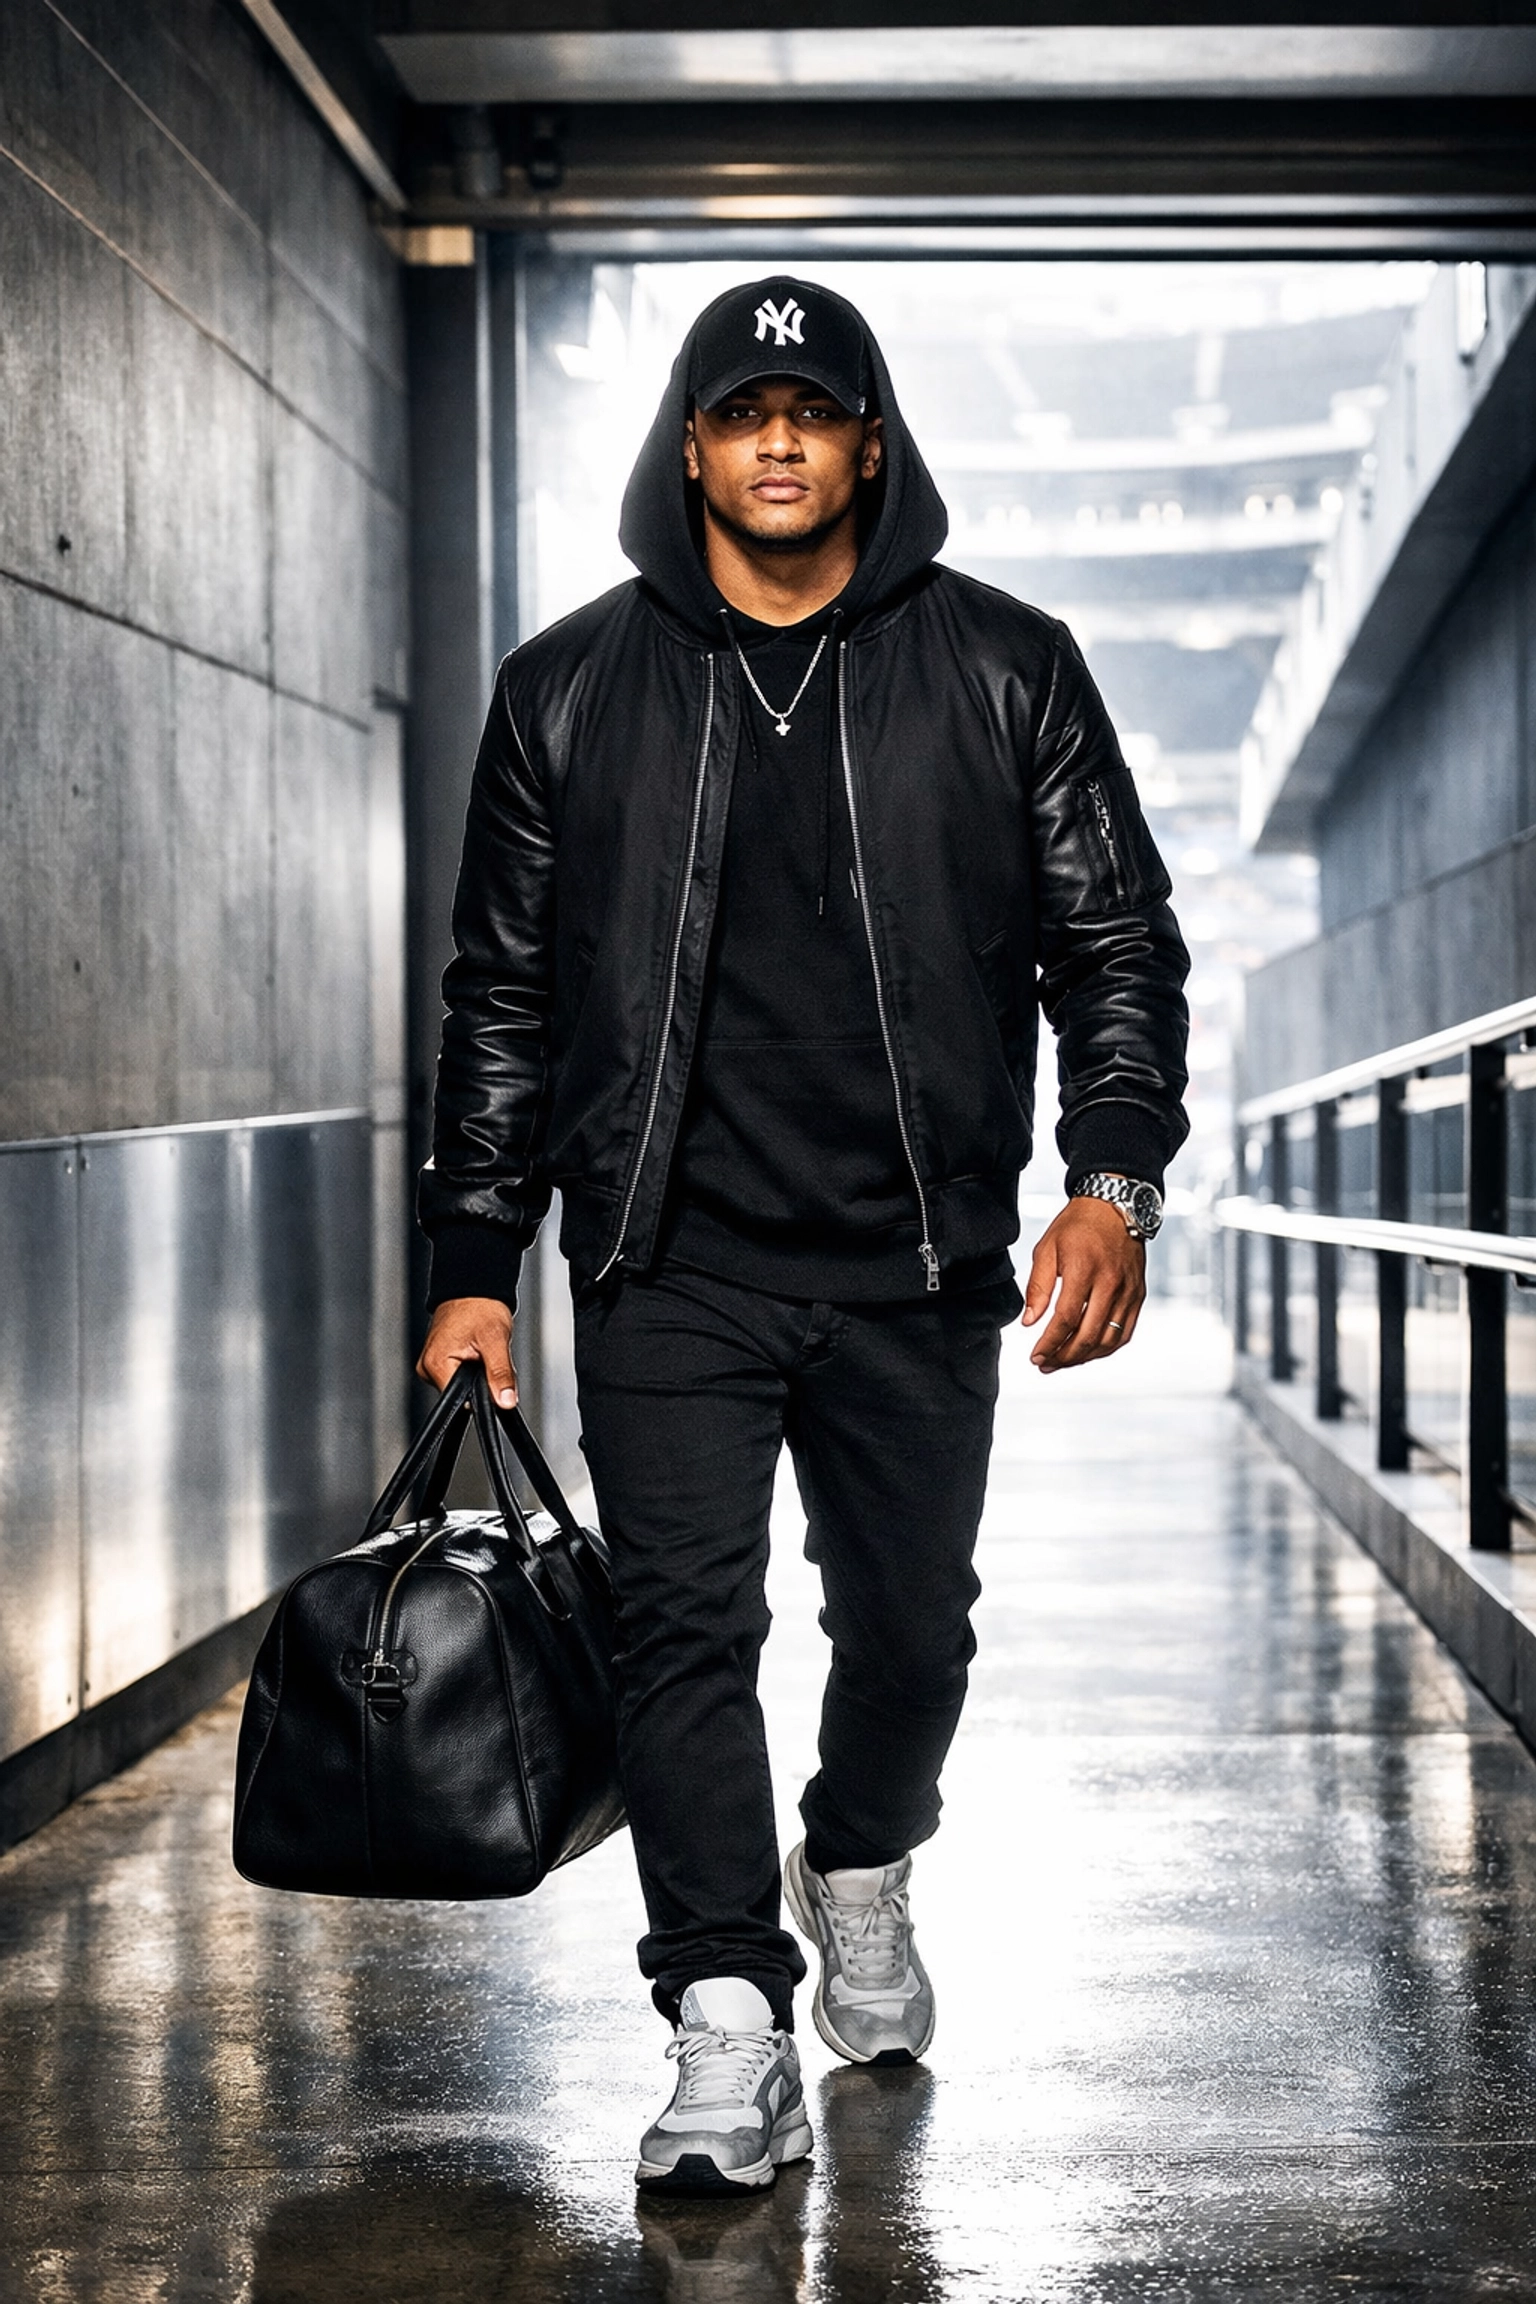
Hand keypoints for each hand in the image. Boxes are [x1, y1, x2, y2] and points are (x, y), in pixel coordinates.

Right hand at [416, 1297, 516, 1406]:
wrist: (474, 1289)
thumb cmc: (480, 1306)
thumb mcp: (495, 1340)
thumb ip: (500, 1374)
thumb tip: (505, 1400)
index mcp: (435, 1364)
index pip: (459, 1399)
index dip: (481, 1394)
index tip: (492, 1381)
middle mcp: (428, 1366)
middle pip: (461, 1394)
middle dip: (480, 1383)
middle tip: (487, 1358)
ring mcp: (432, 1364)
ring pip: (461, 1386)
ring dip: (476, 1375)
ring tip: (480, 1352)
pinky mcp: (439, 1361)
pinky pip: (458, 1375)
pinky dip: (471, 1369)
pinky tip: (475, 1353)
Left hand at [1021, 1196, 1145, 1373]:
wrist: (1116, 1207)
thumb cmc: (1078, 1226)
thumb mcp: (1048, 1248)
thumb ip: (1037, 1287)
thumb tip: (1029, 1321)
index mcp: (1084, 1270)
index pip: (1066, 1319)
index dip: (1049, 1343)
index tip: (1035, 1355)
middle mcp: (1110, 1283)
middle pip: (1088, 1335)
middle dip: (1064, 1357)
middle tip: (1045, 1364)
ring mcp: (1128, 1292)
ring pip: (1108, 1340)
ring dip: (1084, 1357)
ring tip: (1063, 1362)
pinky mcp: (1138, 1296)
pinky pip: (1124, 1333)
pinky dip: (1106, 1348)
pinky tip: (1088, 1352)